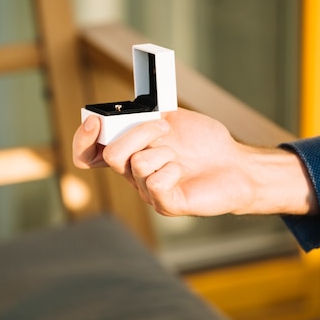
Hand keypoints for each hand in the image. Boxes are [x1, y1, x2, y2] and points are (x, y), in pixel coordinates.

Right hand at [73, 108, 317, 215]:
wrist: (236, 164)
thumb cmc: (205, 144)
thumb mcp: (171, 119)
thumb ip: (144, 117)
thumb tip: (124, 116)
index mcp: (129, 154)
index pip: (88, 154)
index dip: (83, 139)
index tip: (95, 121)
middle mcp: (133, 175)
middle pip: (111, 155)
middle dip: (138, 133)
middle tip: (164, 128)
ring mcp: (148, 192)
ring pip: (136, 164)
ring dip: (163, 149)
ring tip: (180, 154)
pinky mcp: (166, 204)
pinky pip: (155, 183)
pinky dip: (172, 169)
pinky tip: (183, 170)